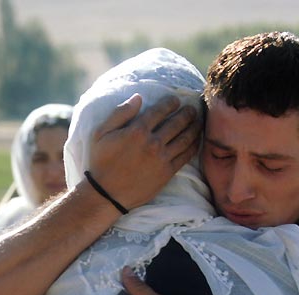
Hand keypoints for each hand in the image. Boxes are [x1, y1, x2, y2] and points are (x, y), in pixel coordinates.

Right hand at [86, 94, 201, 209]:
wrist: (106, 194)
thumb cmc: (100, 162)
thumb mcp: (100, 133)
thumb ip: (120, 113)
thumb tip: (138, 97)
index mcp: (137, 131)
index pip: (160, 111)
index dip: (170, 103)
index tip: (175, 100)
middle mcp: (152, 143)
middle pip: (177, 123)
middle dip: (187, 113)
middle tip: (192, 108)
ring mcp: (162, 158)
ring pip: (185, 138)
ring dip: (194, 127)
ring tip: (198, 121)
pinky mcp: (167, 172)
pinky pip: (185, 156)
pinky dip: (194, 146)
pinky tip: (197, 140)